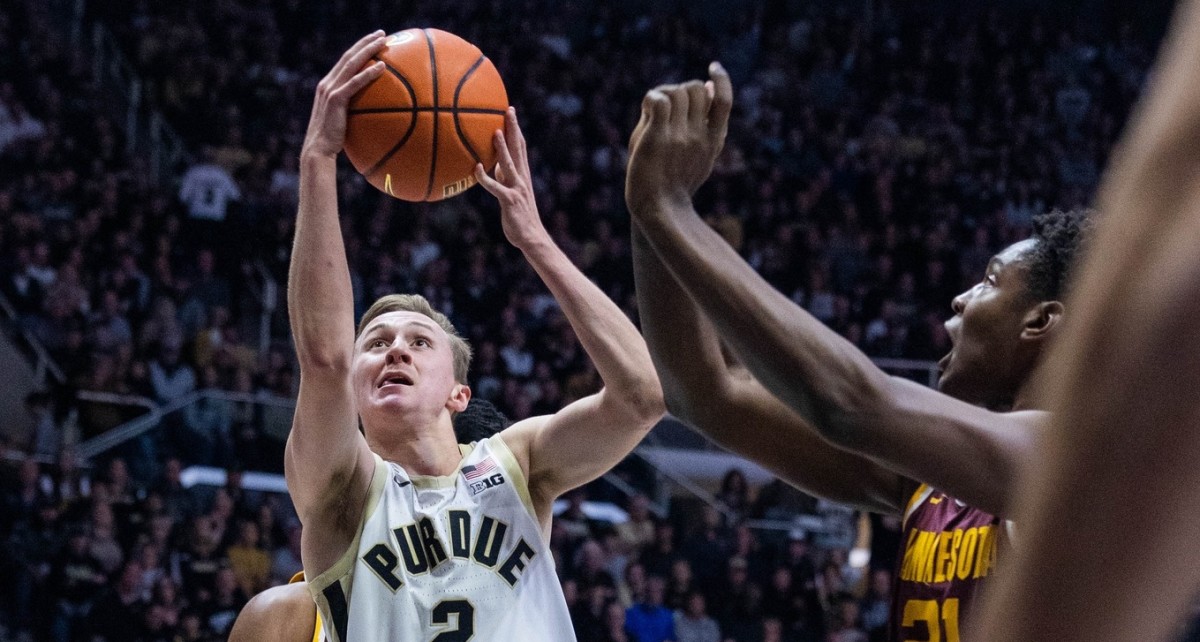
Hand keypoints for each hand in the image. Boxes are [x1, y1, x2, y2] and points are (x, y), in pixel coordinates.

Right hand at [301, 31, 387, 158]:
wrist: (318, 150)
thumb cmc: (333, 141)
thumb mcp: (343, 121)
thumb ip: (352, 111)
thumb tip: (372, 112)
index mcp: (328, 85)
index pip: (345, 61)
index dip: (359, 48)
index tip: (373, 40)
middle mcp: (327, 83)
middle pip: (348, 56)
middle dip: (365, 42)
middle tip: (382, 33)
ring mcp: (329, 90)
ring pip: (351, 64)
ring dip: (368, 50)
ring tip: (384, 41)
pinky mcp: (335, 100)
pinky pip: (355, 82)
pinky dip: (368, 73)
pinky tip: (382, 66)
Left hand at [475, 108, 549, 250]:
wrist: (531, 237)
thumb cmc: (519, 217)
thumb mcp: (511, 193)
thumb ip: (504, 179)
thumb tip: (492, 167)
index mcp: (522, 174)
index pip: (520, 146)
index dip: (516, 128)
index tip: (510, 111)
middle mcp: (522, 178)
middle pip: (518, 148)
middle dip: (514, 128)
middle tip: (509, 110)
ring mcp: (516, 188)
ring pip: (509, 164)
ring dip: (502, 148)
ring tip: (496, 132)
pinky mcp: (509, 200)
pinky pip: (495, 187)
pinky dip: (485, 178)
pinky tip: (476, 169)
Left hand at [626, 62, 732, 216]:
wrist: (658, 210)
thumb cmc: (676, 181)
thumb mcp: (701, 153)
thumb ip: (708, 122)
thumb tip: (711, 86)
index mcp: (713, 141)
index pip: (724, 101)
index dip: (722, 80)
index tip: (714, 67)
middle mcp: (700, 137)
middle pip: (697, 90)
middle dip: (682, 89)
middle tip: (667, 107)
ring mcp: (679, 138)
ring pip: (678, 92)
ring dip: (664, 94)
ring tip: (654, 112)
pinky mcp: (657, 139)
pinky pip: (660, 101)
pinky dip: (653, 98)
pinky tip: (648, 109)